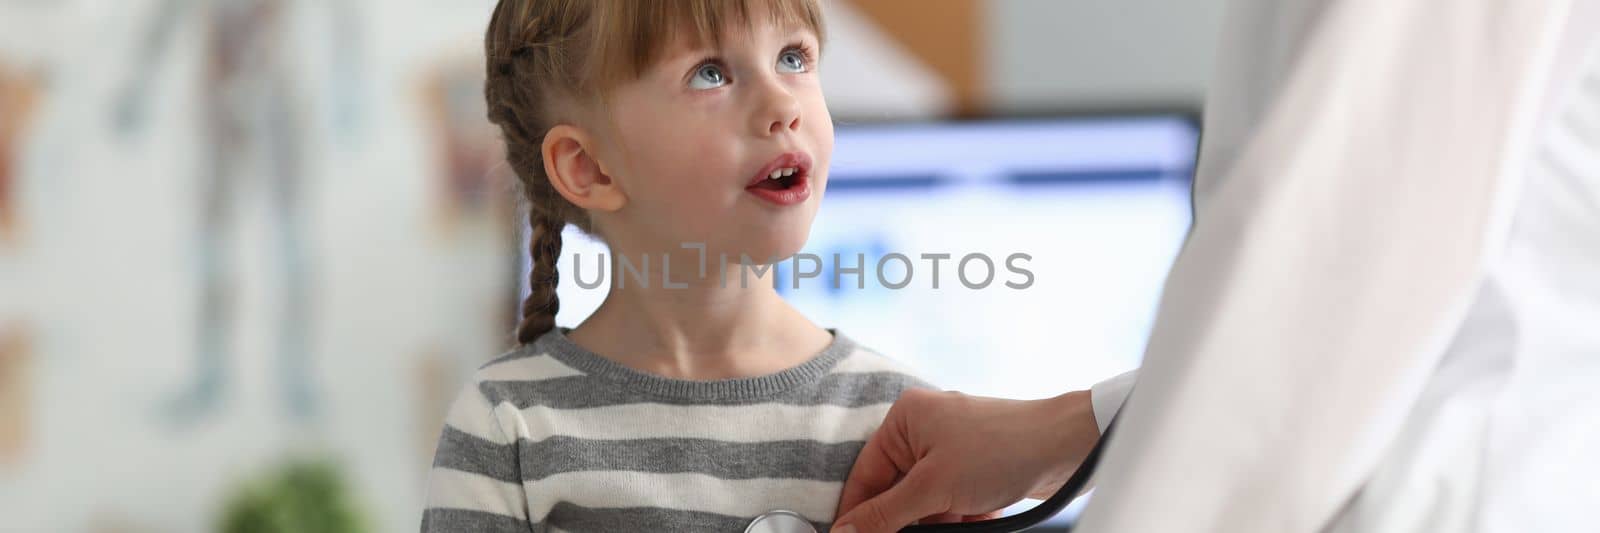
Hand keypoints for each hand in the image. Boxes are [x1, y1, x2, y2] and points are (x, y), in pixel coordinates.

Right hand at [832, 388, 1101, 532]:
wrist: (1068, 448)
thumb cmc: (1001, 449)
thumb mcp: (934, 488)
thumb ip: (885, 514)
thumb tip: (845, 531)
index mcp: (905, 420)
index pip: (866, 475)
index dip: (858, 514)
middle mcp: (924, 430)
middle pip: (897, 492)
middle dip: (913, 519)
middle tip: (927, 527)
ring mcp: (951, 448)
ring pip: (926, 503)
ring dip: (942, 520)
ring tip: (965, 514)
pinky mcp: (975, 467)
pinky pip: (952, 502)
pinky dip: (963, 516)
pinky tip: (980, 513)